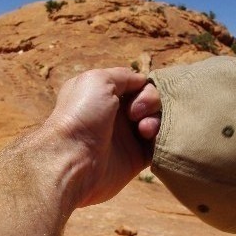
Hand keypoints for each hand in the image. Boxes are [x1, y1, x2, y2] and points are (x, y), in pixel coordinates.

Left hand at [45, 67, 161, 206]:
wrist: (73, 159)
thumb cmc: (81, 116)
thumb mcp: (98, 80)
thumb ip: (124, 76)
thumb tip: (143, 81)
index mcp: (104, 94)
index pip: (137, 84)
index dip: (143, 86)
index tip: (135, 93)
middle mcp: (116, 114)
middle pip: (150, 100)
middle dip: (151, 102)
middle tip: (136, 114)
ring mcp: (127, 136)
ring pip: (157, 120)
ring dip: (155, 120)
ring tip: (144, 130)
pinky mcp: (136, 157)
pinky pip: (159, 144)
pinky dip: (162, 139)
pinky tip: (151, 139)